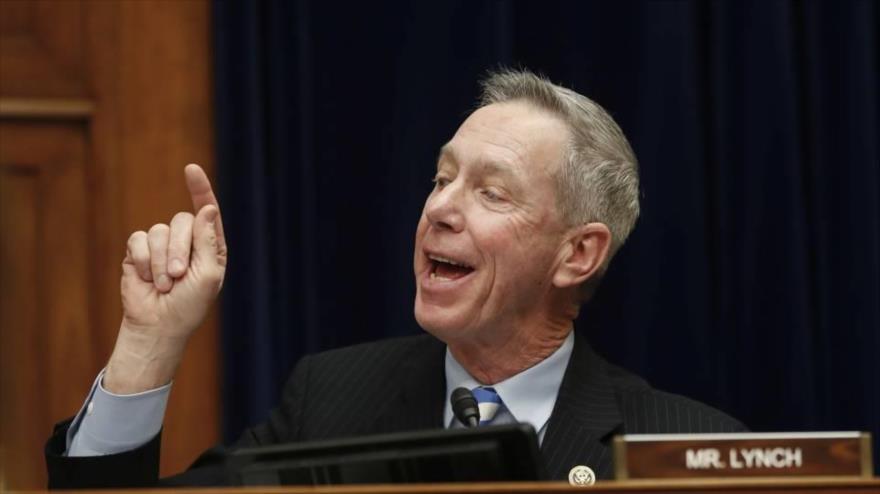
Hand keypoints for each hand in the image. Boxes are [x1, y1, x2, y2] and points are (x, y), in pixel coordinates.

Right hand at [104, 164, 226, 393]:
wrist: (159, 325)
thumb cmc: (190, 305)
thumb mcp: (208, 275)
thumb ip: (208, 241)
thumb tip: (207, 208)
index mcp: (210, 246)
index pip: (207, 210)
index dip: (200, 189)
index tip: (191, 169)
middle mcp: (187, 242)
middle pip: (182, 220)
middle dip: (179, 249)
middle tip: (178, 276)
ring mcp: (162, 246)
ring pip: (159, 230)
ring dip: (162, 261)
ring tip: (165, 284)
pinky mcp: (138, 252)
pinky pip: (138, 240)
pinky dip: (144, 261)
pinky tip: (147, 278)